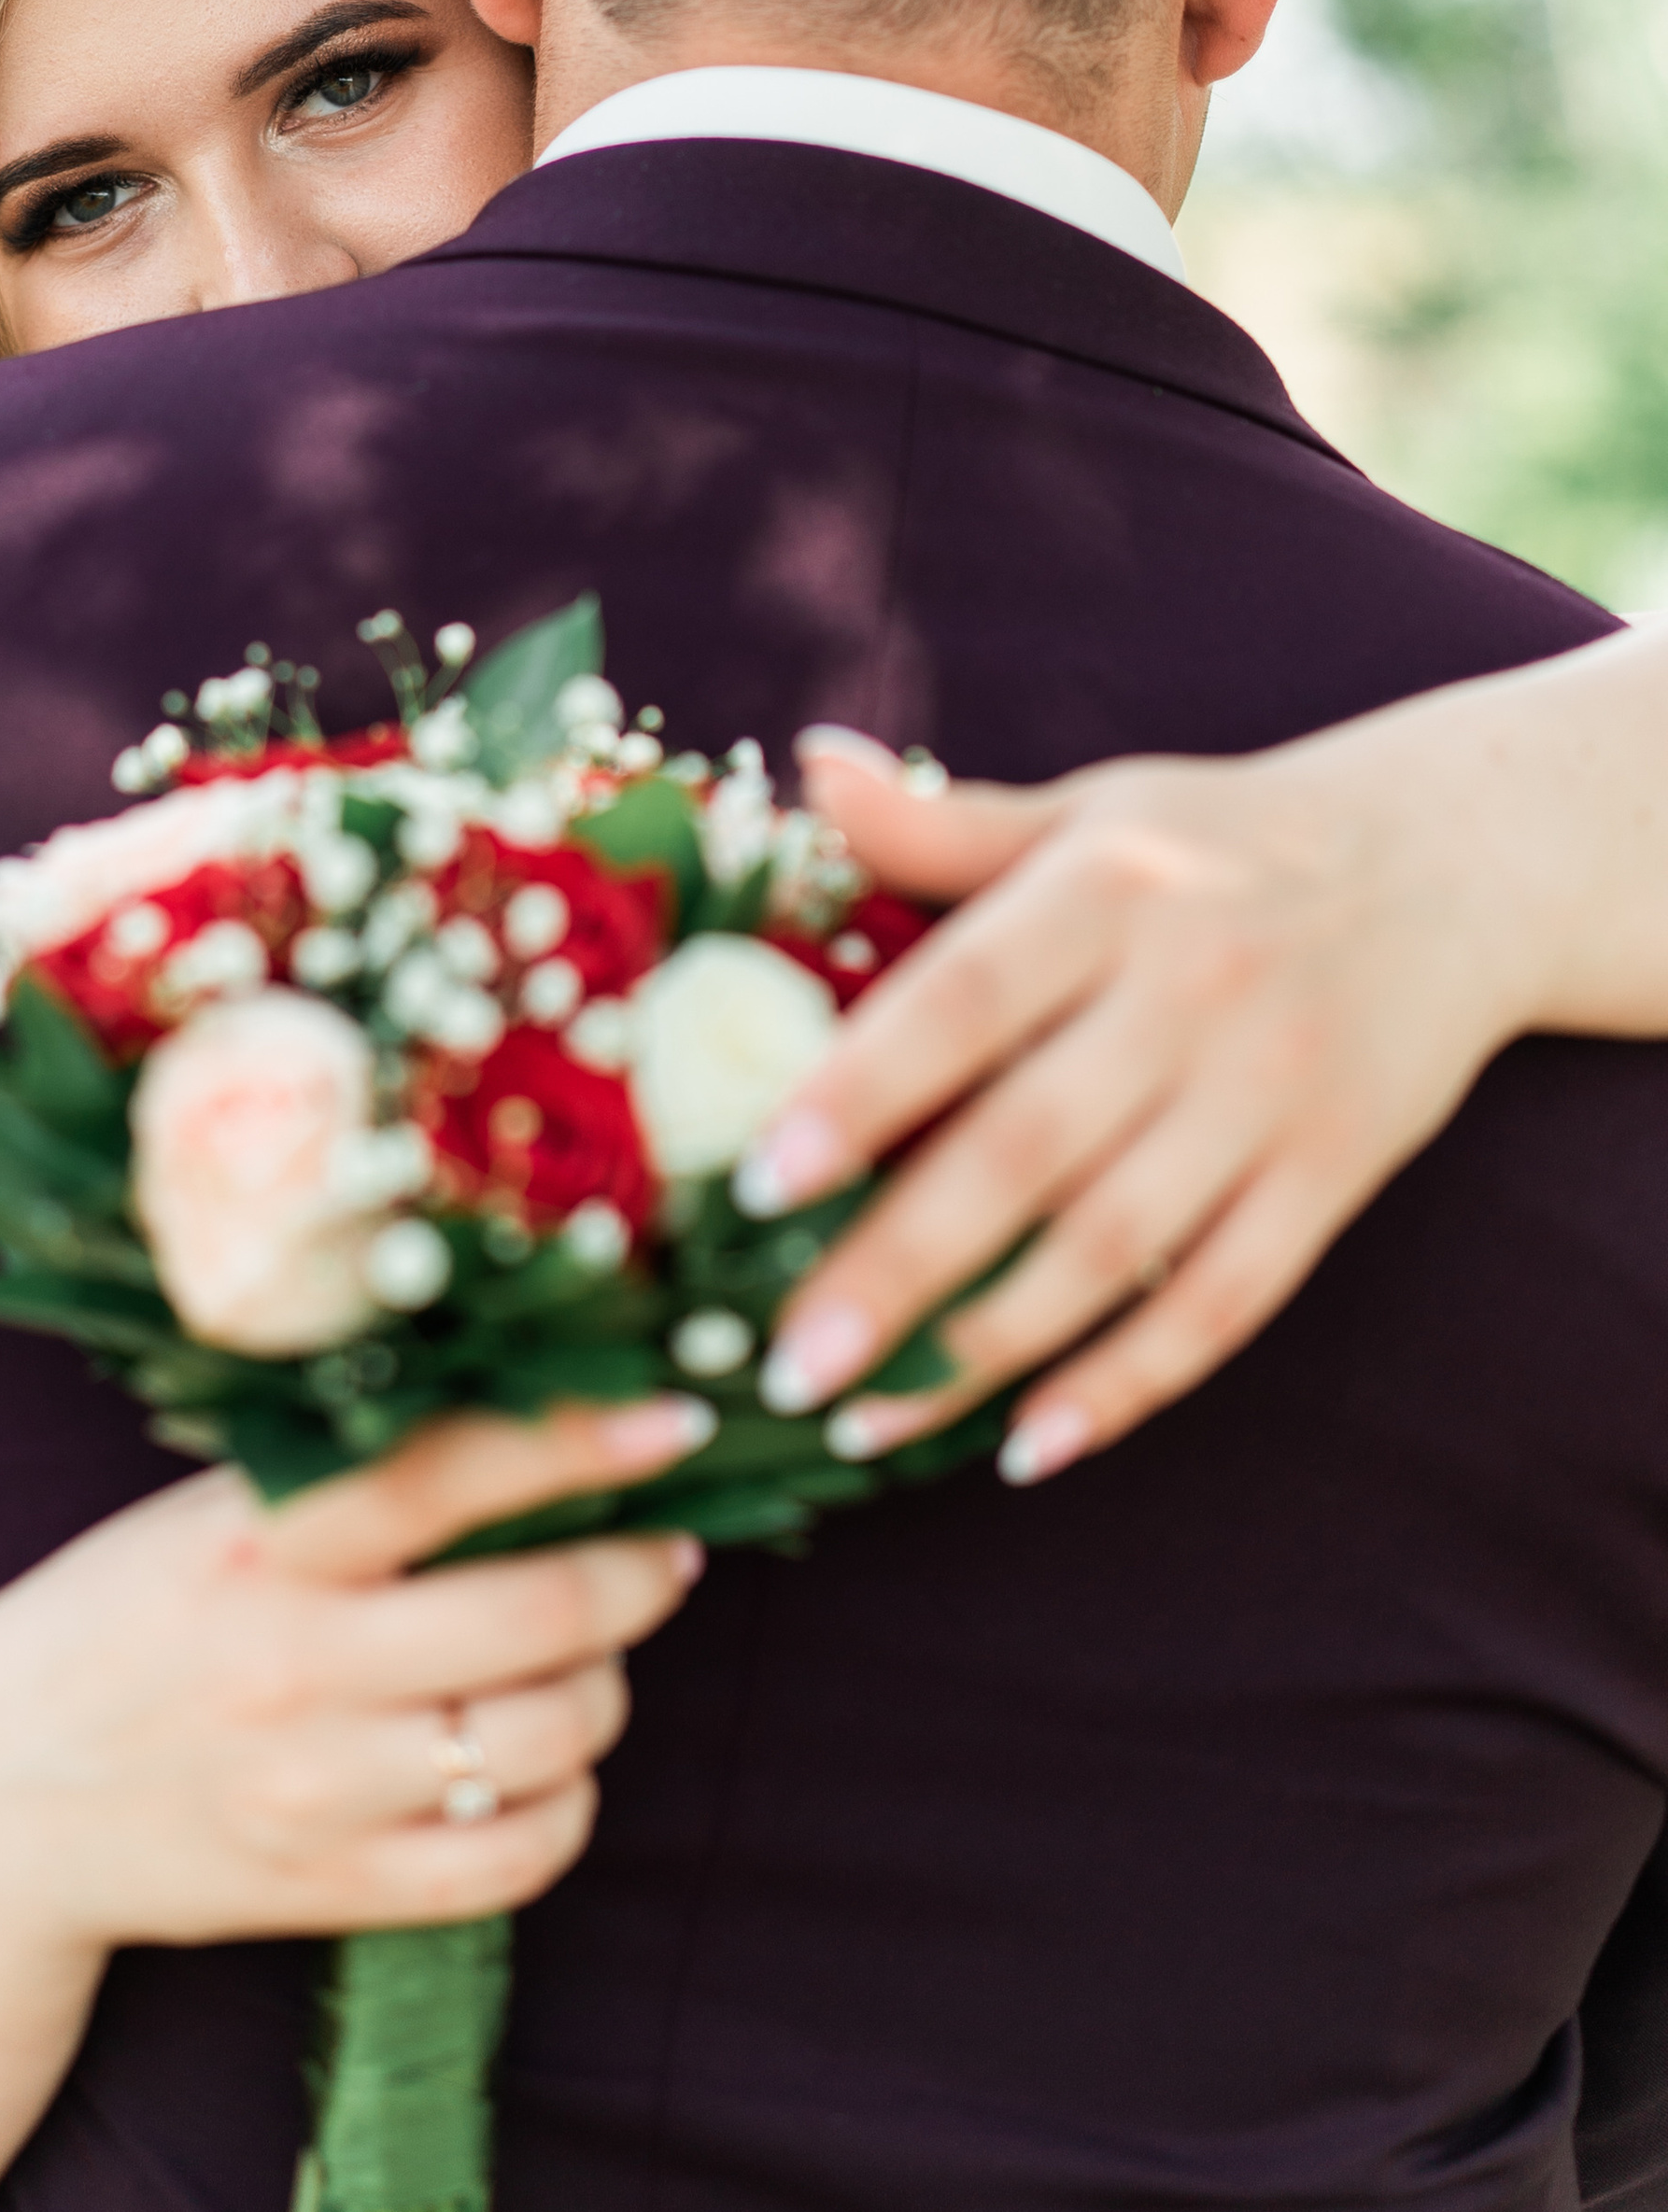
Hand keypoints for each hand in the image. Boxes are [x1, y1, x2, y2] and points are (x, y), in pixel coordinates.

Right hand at [0, 1395, 709, 2211]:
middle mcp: (295, 1662)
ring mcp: (319, 1788)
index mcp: (256, 1540)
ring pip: (550, 1735)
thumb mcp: (194, 1519)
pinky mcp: (331, 1890)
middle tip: (661, 1552)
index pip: (453, 1468)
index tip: (678, 1416)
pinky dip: (564, 1807)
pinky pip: (517, 1858)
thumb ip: (340, 1483)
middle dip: (638, 1577)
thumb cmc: (106, 1632)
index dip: (585, 1438)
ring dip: (602, 1692)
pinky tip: (540, 1767)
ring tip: (582, 1662)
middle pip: (543, 1615)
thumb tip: (523, 1430)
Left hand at [743, 713, 1551, 1481]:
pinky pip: (1225, 1303)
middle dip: (898, 1265)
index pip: (963, 1002)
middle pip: (1025, 1151)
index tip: (756, 1182)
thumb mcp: (1090, 813)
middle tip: (787, 1360)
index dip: (860, 1093)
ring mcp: (1269, 1093)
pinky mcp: (1333, 1175)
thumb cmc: (1221, 841)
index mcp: (1107, 893)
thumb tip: (812, 766)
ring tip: (865, 1421)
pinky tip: (1028, 1445)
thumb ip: (944, 825)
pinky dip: (1128, 1383)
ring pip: (1113, 1249)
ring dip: (984, 1349)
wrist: (1454, 861)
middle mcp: (1190, 994)